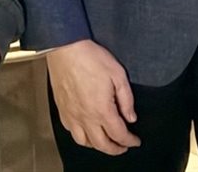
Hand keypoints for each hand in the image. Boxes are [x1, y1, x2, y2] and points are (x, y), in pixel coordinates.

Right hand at [47, 39, 139, 155]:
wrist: (65, 47)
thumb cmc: (90, 57)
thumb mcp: (118, 74)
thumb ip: (126, 99)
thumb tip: (130, 117)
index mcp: (102, 109)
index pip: (119, 134)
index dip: (130, 141)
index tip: (135, 141)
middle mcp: (85, 116)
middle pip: (102, 145)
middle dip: (115, 149)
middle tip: (123, 146)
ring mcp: (71, 114)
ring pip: (84, 142)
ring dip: (97, 145)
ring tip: (104, 141)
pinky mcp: (62, 109)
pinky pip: (70, 131)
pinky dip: (81, 136)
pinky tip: (86, 130)